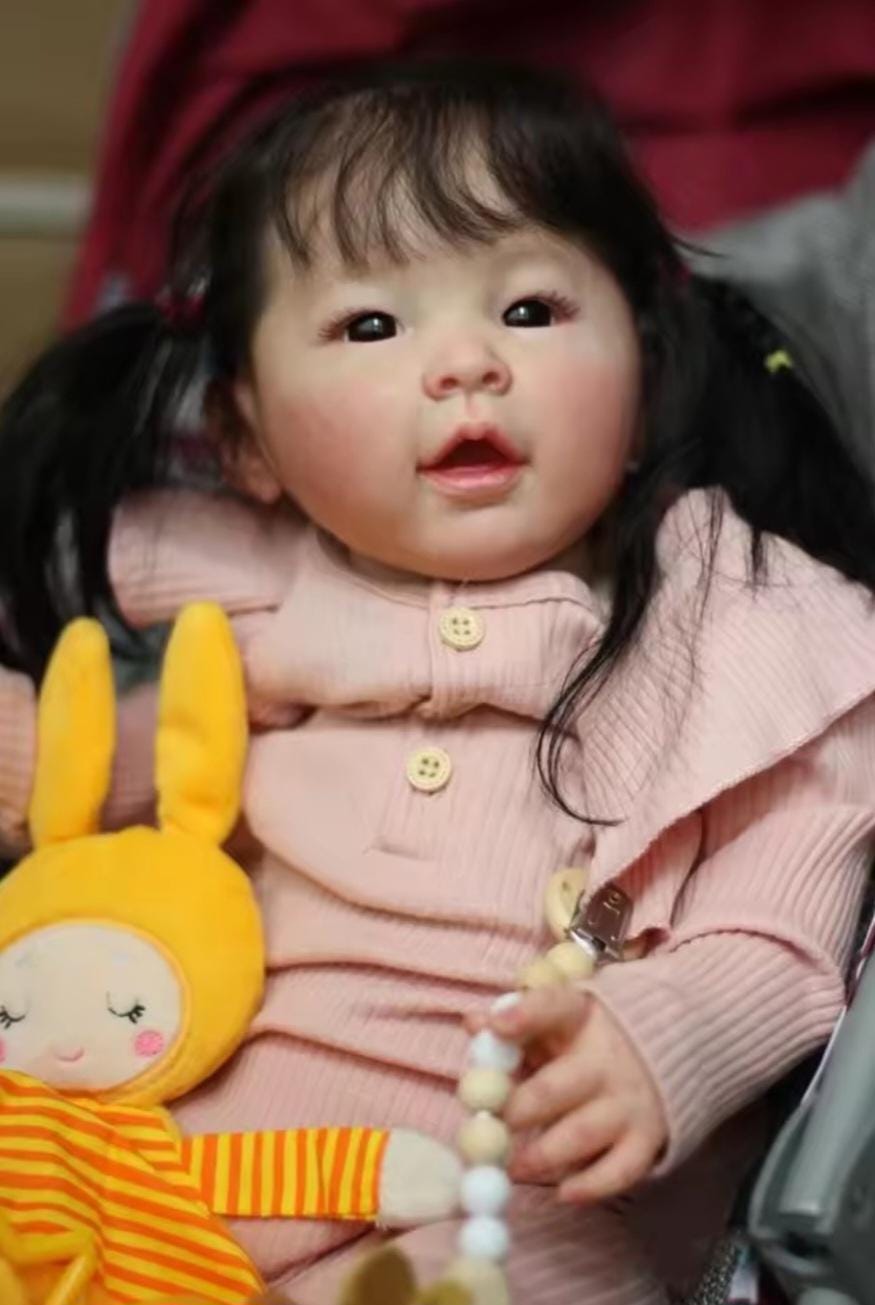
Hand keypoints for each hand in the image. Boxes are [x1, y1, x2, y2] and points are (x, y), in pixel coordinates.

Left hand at [470, 987, 666, 1203]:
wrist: (671, 1047)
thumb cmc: (586, 1036)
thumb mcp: (554, 1018)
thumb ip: (515, 1023)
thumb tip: (473, 1024)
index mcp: (579, 1015)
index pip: (552, 1007)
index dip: (523, 1015)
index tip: (496, 1026)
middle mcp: (607, 1057)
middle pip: (557, 1086)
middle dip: (520, 1110)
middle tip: (489, 1130)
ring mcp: (630, 1099)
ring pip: (582, 1132)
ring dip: (542, 1155)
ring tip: (513, 1167)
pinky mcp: (647, 1137)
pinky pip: (620, 1170)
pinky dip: (592, 1186)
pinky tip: (563, 1193)